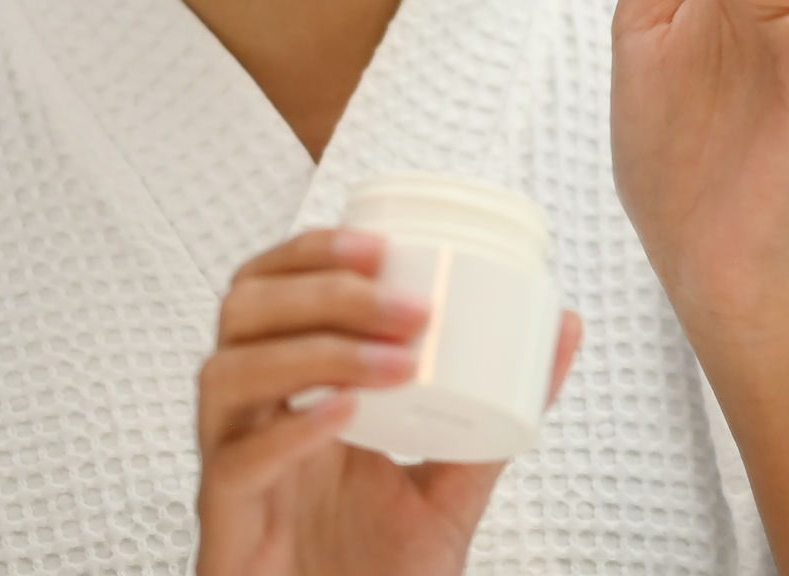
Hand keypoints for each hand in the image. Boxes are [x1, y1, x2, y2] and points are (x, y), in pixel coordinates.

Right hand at [192, 227, 581, 575]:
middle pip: (241, 313)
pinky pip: (233, 464)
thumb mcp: (455, 479)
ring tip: (394, 360)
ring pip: (226, 375)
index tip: (384, 245)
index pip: (271, 290)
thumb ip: (505, 410)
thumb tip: (563, 328)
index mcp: (294, 396)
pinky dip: (288, 431)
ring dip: (315, 351)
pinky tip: (344, 415)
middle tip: (404, 305)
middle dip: (321, 289)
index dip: (312, 254)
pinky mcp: (225, 527)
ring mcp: (232, 471)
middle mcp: (252, 421)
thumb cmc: (382, 574)